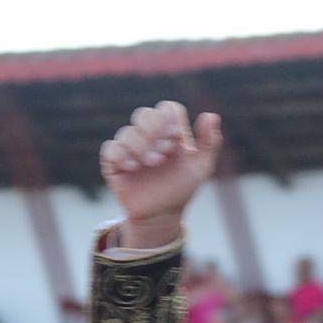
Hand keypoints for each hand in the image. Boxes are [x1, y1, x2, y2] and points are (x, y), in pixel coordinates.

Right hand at [99, 101, 222, 243]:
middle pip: (144, 114)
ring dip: (141, 146)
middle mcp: (148, 135)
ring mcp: (129, 147)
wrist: (162, 214)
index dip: (170, 119)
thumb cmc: (181, 188)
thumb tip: (211, 116)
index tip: (177, 138)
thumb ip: (209, 142)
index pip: (167, 109)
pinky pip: (110, 149)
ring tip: (153, 163)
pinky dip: (122, 155)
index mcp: (169, 131)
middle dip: (155, 131)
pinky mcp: (114, 162)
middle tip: (165, 153)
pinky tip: (133, 168)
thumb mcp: (200, 167)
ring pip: (128, 132)